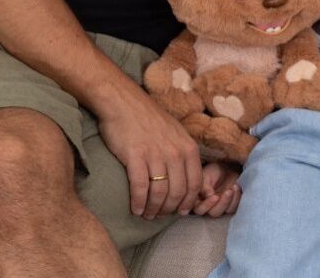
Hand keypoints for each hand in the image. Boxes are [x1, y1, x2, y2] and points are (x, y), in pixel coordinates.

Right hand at [97, 87, 202, 218]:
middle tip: (161, 216)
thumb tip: (185, 179)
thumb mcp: (176, 134)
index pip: (196, 183)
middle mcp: (176, 153)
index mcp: (188, 148)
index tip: (181, 211)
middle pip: (179, 192)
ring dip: (154, 209)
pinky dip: (140, 202)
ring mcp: (156, 155)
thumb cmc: (149, 120)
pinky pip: (141, 187)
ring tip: (148, 215)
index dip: (189, 201)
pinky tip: (136, 210)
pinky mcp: (136, 156)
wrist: (124, 103)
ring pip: (160, 193)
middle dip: (170, 209)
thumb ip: (182, 155)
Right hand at [189, 162, 241, 216]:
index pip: (199, 209)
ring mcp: (220, 206)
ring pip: (225, 211)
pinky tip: (236, 187)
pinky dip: (237, 198)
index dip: (207, 205)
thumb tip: (209, 196)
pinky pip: (235, 207)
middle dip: (222, 204)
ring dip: (231, 201)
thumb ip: (204, 186)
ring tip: (234, 187)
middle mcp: (208, 206)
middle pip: (214, 213)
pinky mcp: (231, 204)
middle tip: (228, 191)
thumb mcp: (206, 176)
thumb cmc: (213, 171)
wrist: (226, 167)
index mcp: (197, 201)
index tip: (215, 196)